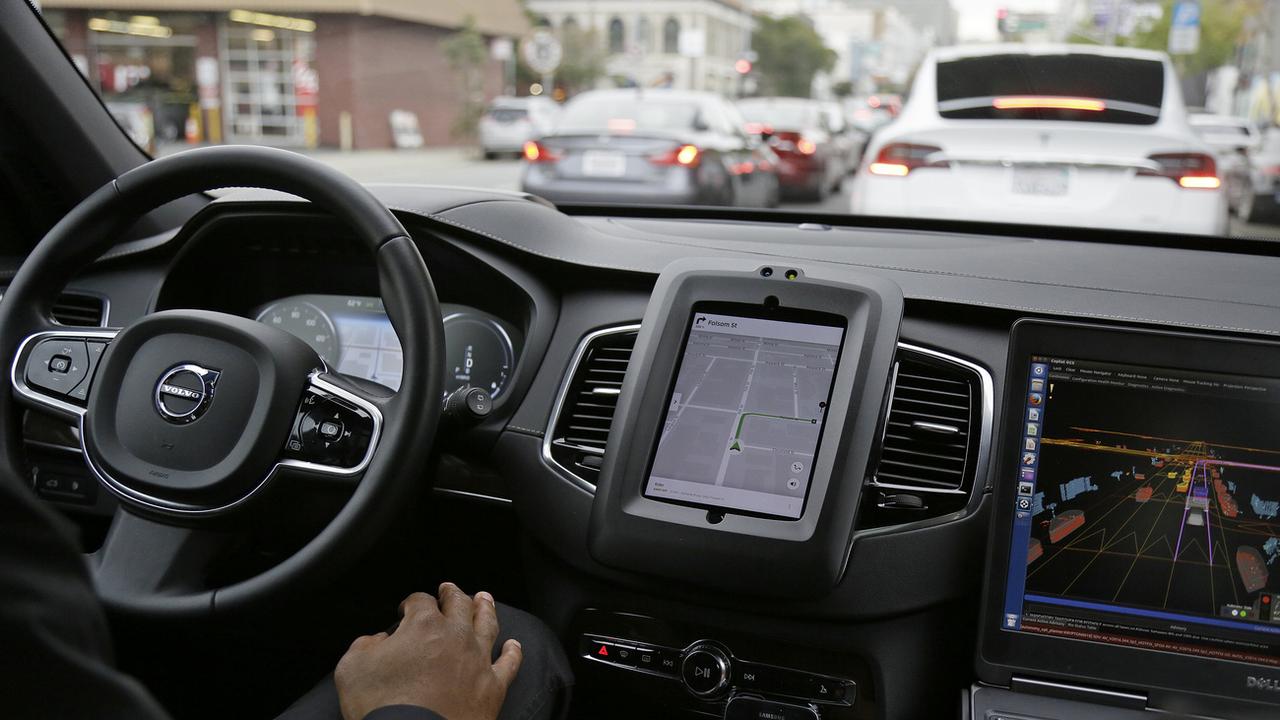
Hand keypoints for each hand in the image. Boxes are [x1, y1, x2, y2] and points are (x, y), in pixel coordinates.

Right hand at [335, 583, 522, 719]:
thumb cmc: (381, 706)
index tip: (406, 608)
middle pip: (459, 604)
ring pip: (488, 624)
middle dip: (452, 594)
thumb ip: (365, 645)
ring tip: (484, 599)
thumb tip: (379, 641)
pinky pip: (509, 663)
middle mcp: (456, 636)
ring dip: (485, 608)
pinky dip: (513, 652)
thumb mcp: (352, 668)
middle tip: (449, 589)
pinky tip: (514, 645)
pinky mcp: (493, 686)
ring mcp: (478, 660)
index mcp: (423, 625)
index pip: (420, 601)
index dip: (412, 602)